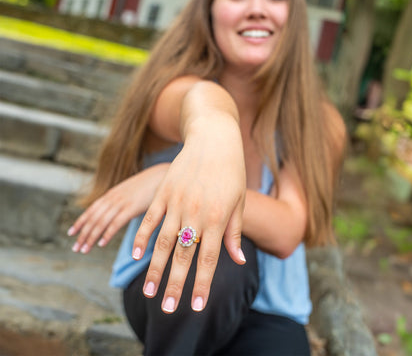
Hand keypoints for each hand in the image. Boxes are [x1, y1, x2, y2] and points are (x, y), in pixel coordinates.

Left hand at [68, 163, 168, 253]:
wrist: (164, 174)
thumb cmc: (151, 184)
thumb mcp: (134, 192)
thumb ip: (125, 201)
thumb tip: (121, 212)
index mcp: (113, 193)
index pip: (92, 209)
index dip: (81, 221)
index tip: (71, 232)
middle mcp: (114, 197)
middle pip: (94, 217)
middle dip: (83, 233)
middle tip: (75, 247)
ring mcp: (123, 201)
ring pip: (101, 221)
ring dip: (91, 236)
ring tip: (83, 249)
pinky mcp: (133, 207)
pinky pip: (116, 222)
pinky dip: (107, 233)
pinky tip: (101, 243)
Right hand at [132, 113, 246, 313]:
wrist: (213, 138)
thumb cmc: (231, 171)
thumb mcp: (239, 201)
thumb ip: (234, 232)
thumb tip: (238, 261)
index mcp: (217, 218)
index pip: (209, 260)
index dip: (202, 284)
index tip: (196, 306)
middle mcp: (195, 213)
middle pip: (183, 256)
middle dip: (176, 286)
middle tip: (169, 309)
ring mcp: (176, 202)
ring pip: (163, 243)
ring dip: (155, 269)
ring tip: (149, 292)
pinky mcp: (163, 192)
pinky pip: (150, 219)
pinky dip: (142, 238)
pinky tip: (137, 256)